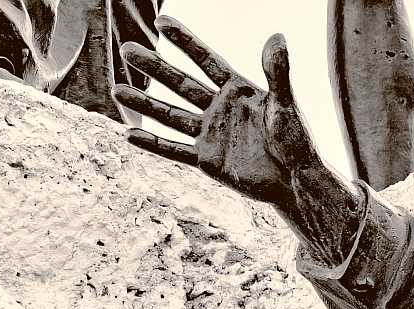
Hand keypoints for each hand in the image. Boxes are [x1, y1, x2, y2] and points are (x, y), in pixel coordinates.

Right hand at [112, 16, 362, 264]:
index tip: (162, 22)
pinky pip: (175, 150)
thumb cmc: (296, 141)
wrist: (295, 181)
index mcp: (238, 91)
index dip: (186, 42)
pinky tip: (129, 136)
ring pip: (171, 115)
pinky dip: (154, 144)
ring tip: (117, 90)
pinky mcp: (207, 159)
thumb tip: (277, 36)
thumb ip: (278, 73)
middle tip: (127, 49)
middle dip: (155, 67)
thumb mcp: (285, 105)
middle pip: (181, 84)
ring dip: (145, 104)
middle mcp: (220, 109)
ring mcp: (211, 134)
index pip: (207, 61)